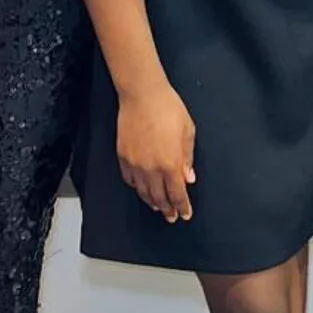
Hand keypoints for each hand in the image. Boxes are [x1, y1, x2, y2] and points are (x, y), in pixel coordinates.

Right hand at [116, 82, 196, 221]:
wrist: (142, 95)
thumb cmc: (169, 109)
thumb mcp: (187, 132)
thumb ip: (187, 158)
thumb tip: (189, 178)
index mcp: (170, 163)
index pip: (177, 194)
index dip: (182, 206)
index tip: (185, 214)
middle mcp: (151, 168)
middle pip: (159, 197)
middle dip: (167, 209)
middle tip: (172, 216)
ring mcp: (135, 164)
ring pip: (143, 192)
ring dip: (152, 202)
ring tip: (158, 207)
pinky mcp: (123, 157)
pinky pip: (130, 180)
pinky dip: (137, 188)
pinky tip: (142, 189)